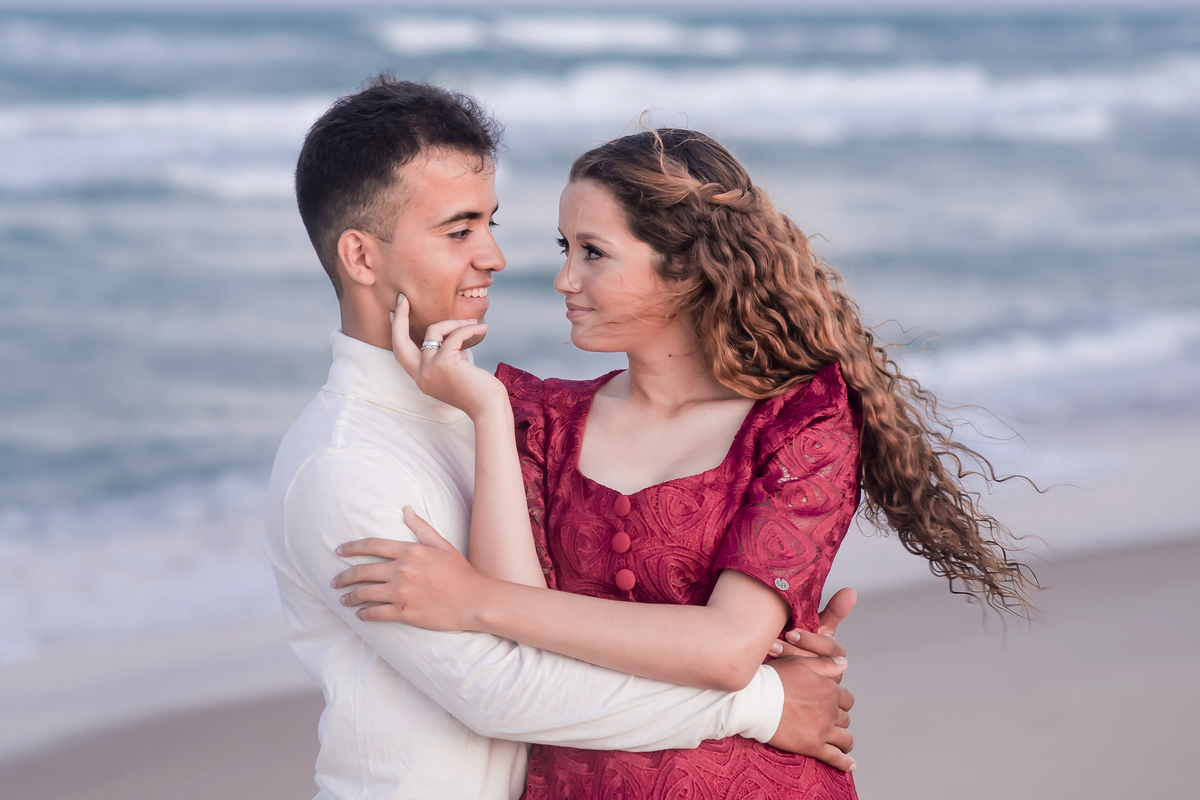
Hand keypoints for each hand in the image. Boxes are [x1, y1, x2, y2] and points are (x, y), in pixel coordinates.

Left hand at [332, 507, 488, 630]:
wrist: (474, 600)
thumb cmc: (460, 572)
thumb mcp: (442, 545)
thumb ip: (421, 528)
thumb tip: (406, 509)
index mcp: (409, 551)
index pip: (372, 546)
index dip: (352, 548)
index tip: (339, 551)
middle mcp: (401, 570)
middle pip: (362, 571)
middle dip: (344, 577)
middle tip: (334, 581)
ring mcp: (401, 593)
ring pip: (364, 593)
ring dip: (350, 597)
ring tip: (343, 599)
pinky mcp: (403, 613)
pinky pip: (374, 613)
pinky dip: (363, 614)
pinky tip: (359, 614)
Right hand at [391, 293, 506, 418]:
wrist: (488, 407)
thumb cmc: (478, 390)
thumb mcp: (455, 371)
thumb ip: (446, 355)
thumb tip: (448, 333)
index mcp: (421, 378)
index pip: (401, 353)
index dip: (397, 331)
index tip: (395, 312)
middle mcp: (421, 375)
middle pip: (399, 342)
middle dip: (399, 318)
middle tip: (404, 299)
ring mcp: (430, 369)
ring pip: (434, 331)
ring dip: (455, 323)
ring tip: (474, 323)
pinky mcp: (445, 363)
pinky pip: (454, 336)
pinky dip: (468, 329)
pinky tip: (482, 329)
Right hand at [767, 656, 854, 771]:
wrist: (755, 700)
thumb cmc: (773, 679)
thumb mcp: (799, 663)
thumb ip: (824, 664)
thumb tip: (845, 664)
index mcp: (829, 689)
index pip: (847, 699)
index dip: (840, 702)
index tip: (832, 705)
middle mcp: (830, 710)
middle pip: (845, 719)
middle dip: (839, 720)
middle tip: (828, 722)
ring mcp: (823, 729)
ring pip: (845, 738)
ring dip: (844, 741)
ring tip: (842, 744)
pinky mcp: (813, 746)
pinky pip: (835, 757)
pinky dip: (845, 763)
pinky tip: (851, 765)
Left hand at [768, 588, 855, 682]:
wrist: (781, 663)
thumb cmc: (801, 641)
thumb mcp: (817, 625)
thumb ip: (834, 610)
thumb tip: (851, 591)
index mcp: (834, 652)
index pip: (830, 648)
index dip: (811, 640)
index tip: (792, 632)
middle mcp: (830, 670)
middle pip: (816, 664)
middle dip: (793, 651)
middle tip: (774, 642)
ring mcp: (818, 685)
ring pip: (805, 677)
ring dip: (785, 663)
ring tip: (768, 650)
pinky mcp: (804, 697)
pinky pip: (794, 691)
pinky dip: (781, 679)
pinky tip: (768, 669)